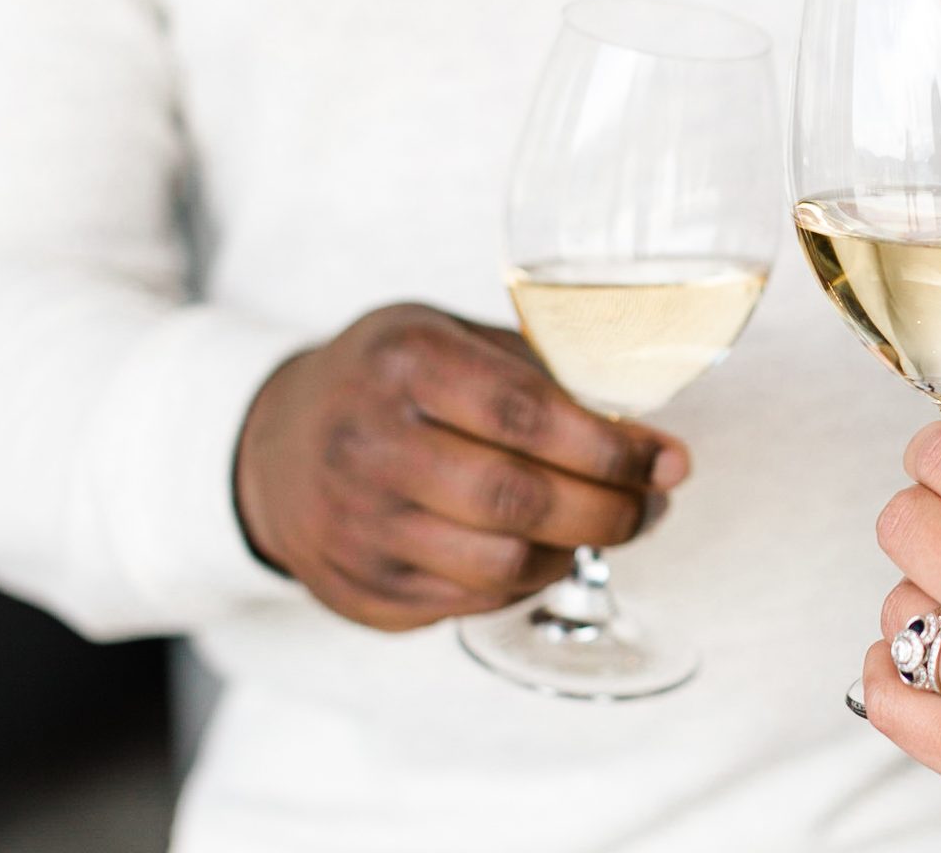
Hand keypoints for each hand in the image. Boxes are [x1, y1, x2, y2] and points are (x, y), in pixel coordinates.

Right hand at [234, 303, 687, 630]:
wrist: (273, 445)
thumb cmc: (387, 382)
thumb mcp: (449, 336)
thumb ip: (541, 374)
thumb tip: (650, 438)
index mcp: (404, 364)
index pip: (529, 415)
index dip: (614, 449)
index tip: (668, 463)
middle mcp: (370, 445)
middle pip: (520, 501)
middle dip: (610, 511)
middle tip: (650, 507)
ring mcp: (356, 525)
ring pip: (501, 567)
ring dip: (572, 553)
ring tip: (596, 527)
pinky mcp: (357, 587)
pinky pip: (470, 604)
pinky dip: (523, 584)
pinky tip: (537, 552)